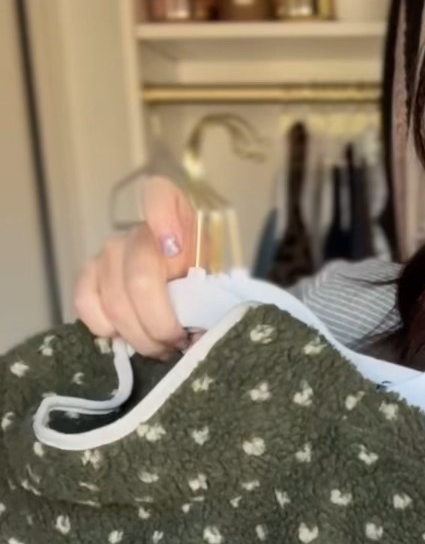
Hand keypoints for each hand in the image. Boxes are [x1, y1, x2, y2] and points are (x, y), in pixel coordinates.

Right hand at [73, 177, 197, 358]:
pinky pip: (87, 305)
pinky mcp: (88, 276)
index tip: (174, 248)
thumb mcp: (218, 283)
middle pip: (140, 280)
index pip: (160, 196)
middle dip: (160, 325)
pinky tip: (127, 335)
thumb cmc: (202, 286)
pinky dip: (108, 330)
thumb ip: (211, 295)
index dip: (162, 218)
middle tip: (177, 343)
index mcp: (177, 218)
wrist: (180, 292)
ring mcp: (108, 253)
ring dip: (140, 337)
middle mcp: (137, 232)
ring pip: (116, 303)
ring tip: (159, 347)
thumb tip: (199, 332)